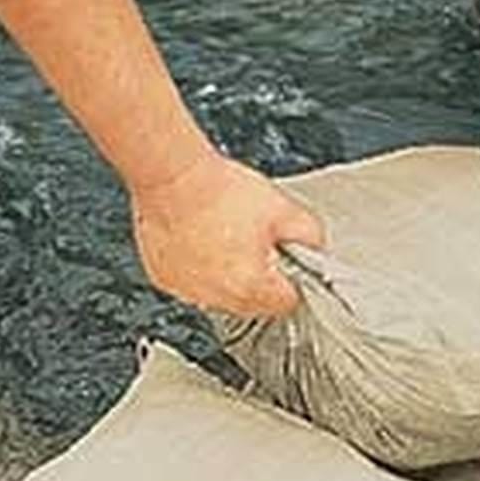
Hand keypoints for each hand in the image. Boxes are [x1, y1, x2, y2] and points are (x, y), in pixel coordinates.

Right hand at [130, 151, 325, 317]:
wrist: (171, 177)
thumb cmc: (218, 191)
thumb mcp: (283, 209)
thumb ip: (309, 235)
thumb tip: (314, 248)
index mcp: (251, 287)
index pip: (287, 302)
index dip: (291, 279)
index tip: (285, 264)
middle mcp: (217, 298)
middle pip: (253, 304)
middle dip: (259, 279)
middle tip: (253, 243)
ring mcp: (188, 291)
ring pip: (220, 295)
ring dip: (227, 276)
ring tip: (224, 238)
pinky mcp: (165, 279)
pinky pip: (191, 283)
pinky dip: (198, 269)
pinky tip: (200, 242)